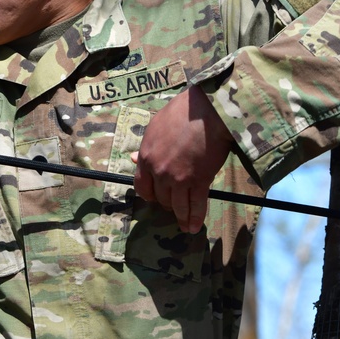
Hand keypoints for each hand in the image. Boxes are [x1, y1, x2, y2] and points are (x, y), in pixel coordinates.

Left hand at [132, 85, 233, 233]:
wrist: (205, 112)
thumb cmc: (181, 113)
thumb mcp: (155, 128)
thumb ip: (145, 147)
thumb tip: (133, 159)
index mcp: (146, 157)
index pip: (142, 186)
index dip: (149, 195)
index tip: (155, 198)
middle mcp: (159, 171)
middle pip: (160, 197)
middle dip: (167, 204)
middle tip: (175, 206)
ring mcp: (178, 178)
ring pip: (177, 205)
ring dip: (181, 216)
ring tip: (185, 225)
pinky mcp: (199, 181)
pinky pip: (196, 205)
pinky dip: (195, 217)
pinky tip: (194, 226)